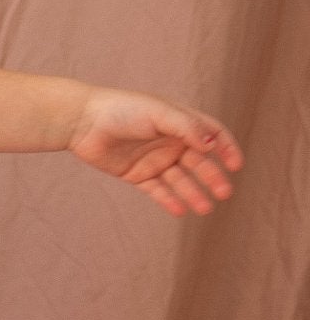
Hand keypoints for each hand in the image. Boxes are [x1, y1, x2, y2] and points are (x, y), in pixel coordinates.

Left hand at [67, 88, 241, 214]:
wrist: (83, 122)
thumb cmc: (122, 109)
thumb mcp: (159, 114)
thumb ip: (187, 127)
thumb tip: (214, 143)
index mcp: (180, 122)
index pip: (212, 135)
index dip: (226, 148)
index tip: (237, 165)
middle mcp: (170, 141)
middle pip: (199, 162)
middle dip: (213, 177)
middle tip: (224, 193)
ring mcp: (155, 159)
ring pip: (180, 180)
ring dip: (194, 193)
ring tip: (205, 208)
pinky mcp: (137, 174)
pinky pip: (158, 190)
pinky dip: (169, 200)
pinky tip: (181, 210)